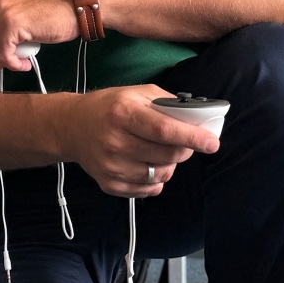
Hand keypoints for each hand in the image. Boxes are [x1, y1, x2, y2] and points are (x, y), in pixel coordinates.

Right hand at [60, 85, 219, 197]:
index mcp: (123, 114)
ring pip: (161, 175)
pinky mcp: (110, 185)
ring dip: (170, 164)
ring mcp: (112, 167)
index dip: (192, 138)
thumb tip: (197, 118)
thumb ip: (167, 102)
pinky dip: (157, 179)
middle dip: (185, 149)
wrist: (72, 127)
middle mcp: (115, 142)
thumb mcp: (136, 93)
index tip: (212, 143)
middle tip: (184, 141)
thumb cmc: (109, 107)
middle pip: (167, 155)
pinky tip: (147, 163)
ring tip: (161, 151)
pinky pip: (149, 189)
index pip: (165, 130)